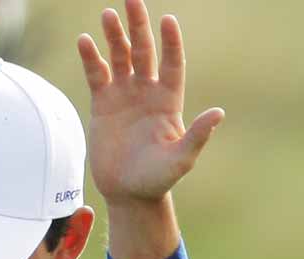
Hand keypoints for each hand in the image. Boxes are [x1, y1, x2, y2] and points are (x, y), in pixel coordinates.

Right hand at [78, 0, 222, 207]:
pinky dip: (90, 58)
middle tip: (132, 0)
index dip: (170, 42)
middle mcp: (147, 92)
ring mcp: (124, 95)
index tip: (168, 20)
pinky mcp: (102, 104)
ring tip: (108, 14)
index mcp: (168, 100)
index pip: (171, 62)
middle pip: (144, 50)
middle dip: (139, 26)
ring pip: (119, 57)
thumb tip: (218, 113)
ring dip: (114, 36)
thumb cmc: (158, 179)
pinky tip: (85, 41)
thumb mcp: (182, 159)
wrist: (128, 193)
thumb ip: (198, 135)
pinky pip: (97, 75)